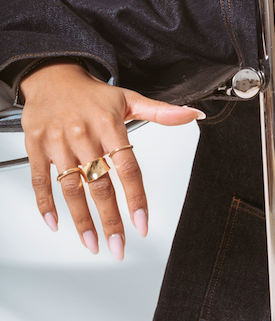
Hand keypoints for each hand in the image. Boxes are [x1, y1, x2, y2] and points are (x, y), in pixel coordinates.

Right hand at [20, 61, 203, 258]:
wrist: (52, 74)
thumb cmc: (92, 93)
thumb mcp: (129, 99)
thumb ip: (161, 112)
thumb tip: (193, 114)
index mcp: (109, 125)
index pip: (127, 167)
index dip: (136, 198)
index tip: (142, 223)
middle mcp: (84, 135)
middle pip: (100, 185)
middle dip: (110, 220)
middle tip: (118, 246)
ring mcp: (58, 142)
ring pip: (71, 188)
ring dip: (82, 220)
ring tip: (93, 243)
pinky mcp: (36, 147)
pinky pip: (40, 180)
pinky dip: (46, 205)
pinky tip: (56, 224)